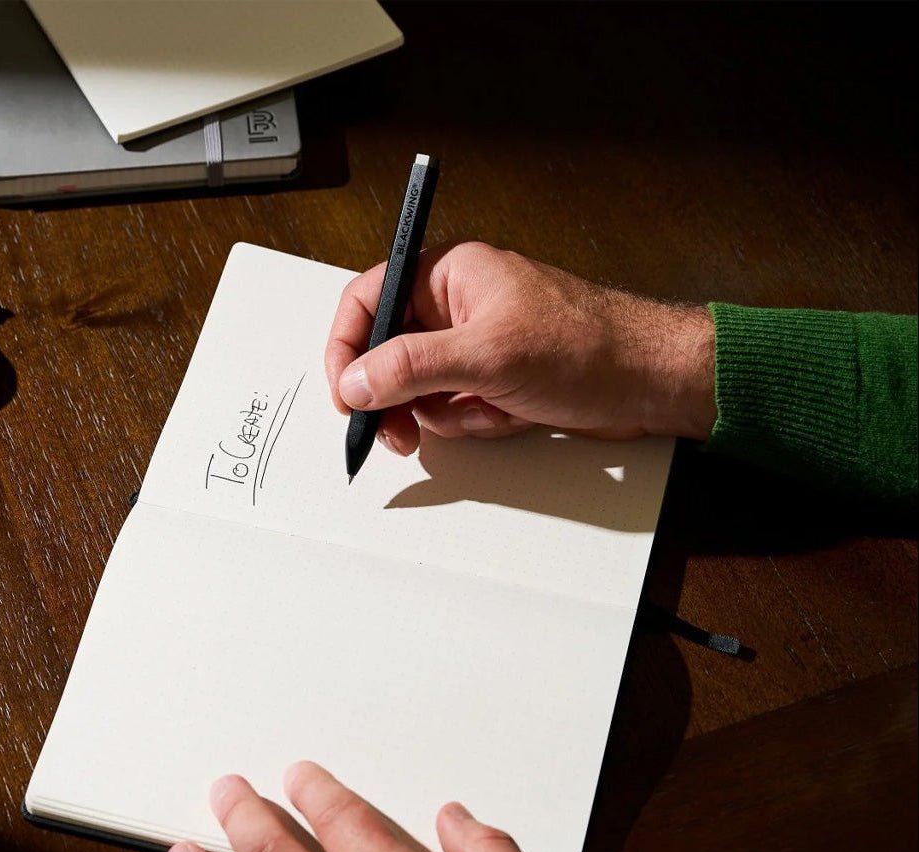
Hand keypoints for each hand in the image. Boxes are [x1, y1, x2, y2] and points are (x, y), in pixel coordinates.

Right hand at [325, 240, 716, 455]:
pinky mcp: (494, 378)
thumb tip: (355, 382)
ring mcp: (476, 344)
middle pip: (390, 354)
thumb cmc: (585, 346)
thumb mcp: (486, 356)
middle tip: (400, 432)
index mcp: (448, 274)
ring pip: (422, 390)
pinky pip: (457, 408)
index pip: (369, 300)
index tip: (347, 395)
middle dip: (401, 397)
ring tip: (489, 408)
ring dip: (450, 412)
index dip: (349, 349)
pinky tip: (512, 413)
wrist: (648, 382)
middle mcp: (456, 306)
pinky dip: (477, 420)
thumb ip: (410, 368)